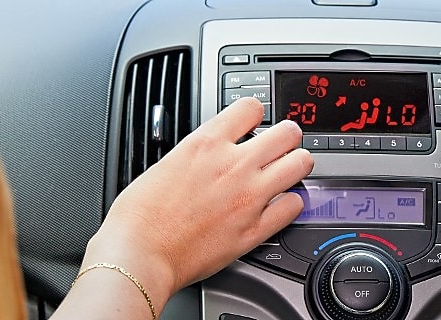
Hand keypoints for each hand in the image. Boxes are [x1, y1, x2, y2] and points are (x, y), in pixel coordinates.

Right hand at [86, 97, 312, 294]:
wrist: (140, 253)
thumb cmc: (140, 215)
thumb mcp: (166, 162)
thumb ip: (198, 153)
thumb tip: (212, 153)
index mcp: (207, 143)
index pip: (251, 107)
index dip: (255, 114)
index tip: (254, 123)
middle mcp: (234, 165)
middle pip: (287, 133)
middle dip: (286, 137)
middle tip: (281, 146)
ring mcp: (250, 196)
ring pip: (300, 164)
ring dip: (295, 165)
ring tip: (287, 170)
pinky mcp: (256, 229)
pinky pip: (294, 205)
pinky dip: (290, 203)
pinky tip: (279, 204)